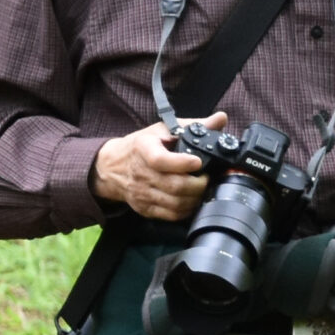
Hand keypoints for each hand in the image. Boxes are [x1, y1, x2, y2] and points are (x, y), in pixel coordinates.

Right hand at [93, 114, 223, 221]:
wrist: (113, 167)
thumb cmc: (142, 146)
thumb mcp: (163, 130)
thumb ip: (194, 125)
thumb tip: (221, 119)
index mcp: (143, 149)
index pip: (160, 160)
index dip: (182, 163)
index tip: (198, 162)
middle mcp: (141, 173)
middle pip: (174, 186)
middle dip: (198, 184)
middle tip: (207, 178)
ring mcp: (142, 193)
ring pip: (175, 203)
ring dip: (195, 198)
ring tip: (202, 189)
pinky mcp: (145, 208)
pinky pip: (170, 215)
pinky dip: (186, 210)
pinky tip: (192, 200)